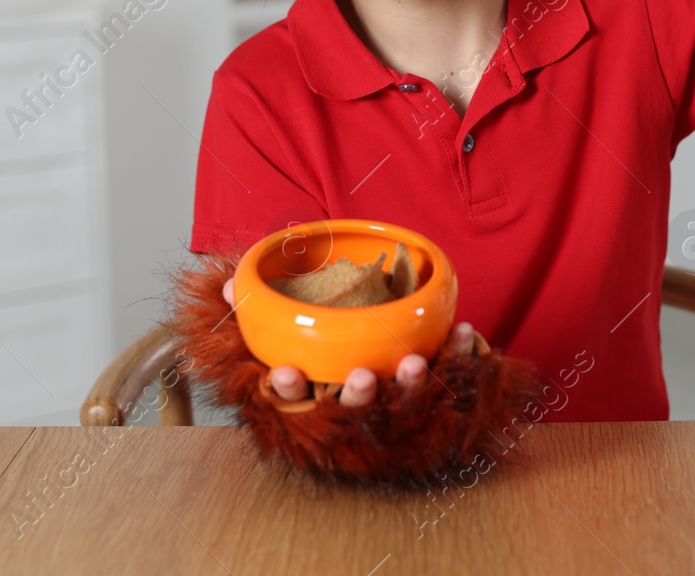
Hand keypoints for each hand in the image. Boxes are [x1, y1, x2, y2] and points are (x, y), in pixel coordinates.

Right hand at [267, 321, 476, 406]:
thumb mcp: (284, 324)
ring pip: (401, 399)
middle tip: (361, 377)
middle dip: (359, 396)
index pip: (296, 395)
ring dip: (409, 383)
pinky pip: (445, 371)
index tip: (289, 372)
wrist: (370, 355)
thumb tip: (230, 288)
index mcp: (316, 388)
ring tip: (414, 363)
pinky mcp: (426, 385)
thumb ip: (258, 306)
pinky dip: (457, 353)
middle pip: (354, 407)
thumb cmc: (319, 341)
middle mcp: (353, 399)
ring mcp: (391, 396)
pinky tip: (465, 331)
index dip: (291, 387)